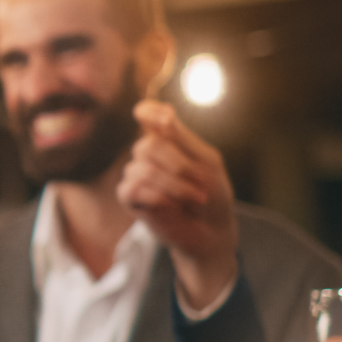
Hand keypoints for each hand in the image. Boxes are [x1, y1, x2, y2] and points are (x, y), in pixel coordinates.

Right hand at [118, 100, 237, 309]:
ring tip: (195, 198)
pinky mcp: (129, 197)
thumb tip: (163, 115)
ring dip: (175, 186)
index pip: (147, 113)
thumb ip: (182, 138)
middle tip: (201, 182)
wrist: (212, 231)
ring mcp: (135, 174)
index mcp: (167, 139)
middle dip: (178, 165)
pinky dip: (159, 198)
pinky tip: (172, 207)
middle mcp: (148, 154)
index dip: (149, 111)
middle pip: (148, 144)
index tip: (166, 119)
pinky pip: (134, 189)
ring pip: (143, 168)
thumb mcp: (207, 162)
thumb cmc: (213, 195)